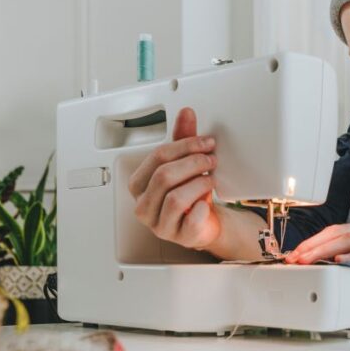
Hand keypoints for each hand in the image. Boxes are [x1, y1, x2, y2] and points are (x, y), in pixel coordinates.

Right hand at [127, 107, 220, 249]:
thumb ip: (183, 139)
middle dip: (192, 163)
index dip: (184, 146)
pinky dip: (201, 209)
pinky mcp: (178, 237)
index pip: (157, 157)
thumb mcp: (185, 164)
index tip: (205, 142)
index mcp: (139, 184)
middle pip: (164, 176)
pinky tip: (206, 203)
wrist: (204, 222)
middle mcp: (143, 205)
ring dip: (198, 183)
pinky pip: (189, 222)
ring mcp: (159, 225)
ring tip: (210, 178)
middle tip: (210, 158)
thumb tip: (186, 113)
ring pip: (175, 198)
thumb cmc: (190, 194)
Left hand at [283, 218, 349, 288]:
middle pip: (337, 233)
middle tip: (294, 257)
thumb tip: (343, 260)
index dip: (314, 241)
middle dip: (312, 245)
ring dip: (325, 250)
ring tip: (308, 259)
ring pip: (349, 240)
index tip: (298, 253)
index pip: (336, 231)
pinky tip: (340, 261)